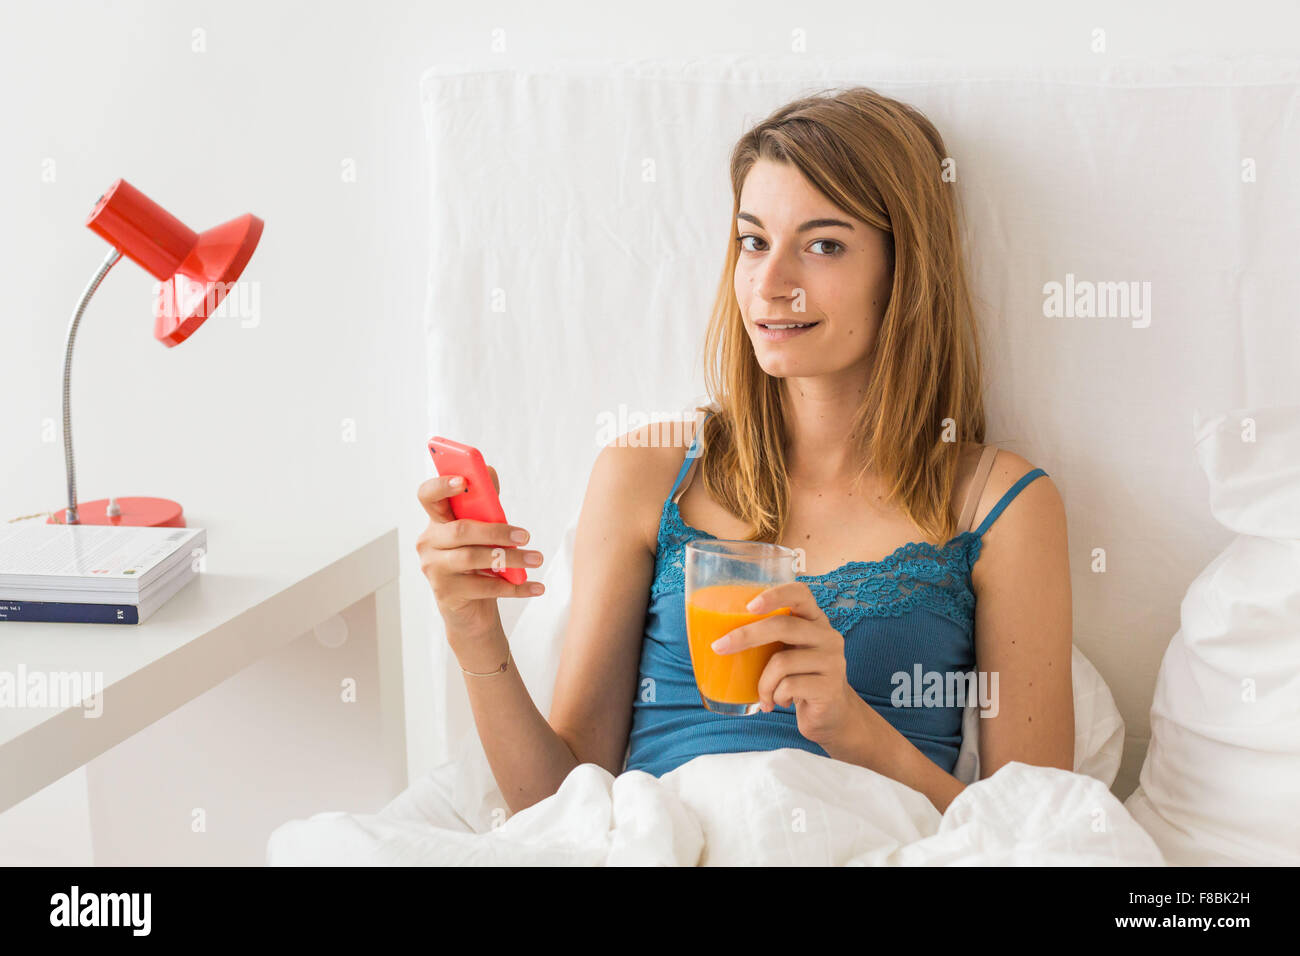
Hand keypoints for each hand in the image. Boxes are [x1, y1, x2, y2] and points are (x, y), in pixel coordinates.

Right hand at [415, 464, 544, 645]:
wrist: (470, 610)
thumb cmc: (477, 563)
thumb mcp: (480, 531)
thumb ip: (483, 503)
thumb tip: (488, 470)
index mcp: (436, 522)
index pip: (428, 496)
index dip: (441, 485)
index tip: (462, 480)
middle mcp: (428, 543)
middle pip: (460, 530)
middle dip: (496, 531)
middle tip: (525, 535)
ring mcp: (434, 569)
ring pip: (472, 558)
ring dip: (510, 558)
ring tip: (535, 559)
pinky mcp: (446, 593)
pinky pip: (484, 587)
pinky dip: (514, 587)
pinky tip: (535, 587)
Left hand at [710, 581, 859, 747]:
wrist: (830, 716)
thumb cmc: (798, 679)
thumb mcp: (787, 652)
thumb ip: (768, 639)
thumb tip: (713, 636)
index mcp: (815, 620)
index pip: (800, 593)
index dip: (774, 595)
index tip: (749, 605)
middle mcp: (828, 636)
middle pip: (783, 626)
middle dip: (745, 636)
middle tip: (719, 647)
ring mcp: (832, 661)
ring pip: (781, 662)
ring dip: (763, 683)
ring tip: (763, 695)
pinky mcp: (830, 687)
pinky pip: (788, 686)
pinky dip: (774, 696)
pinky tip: (779, 703)